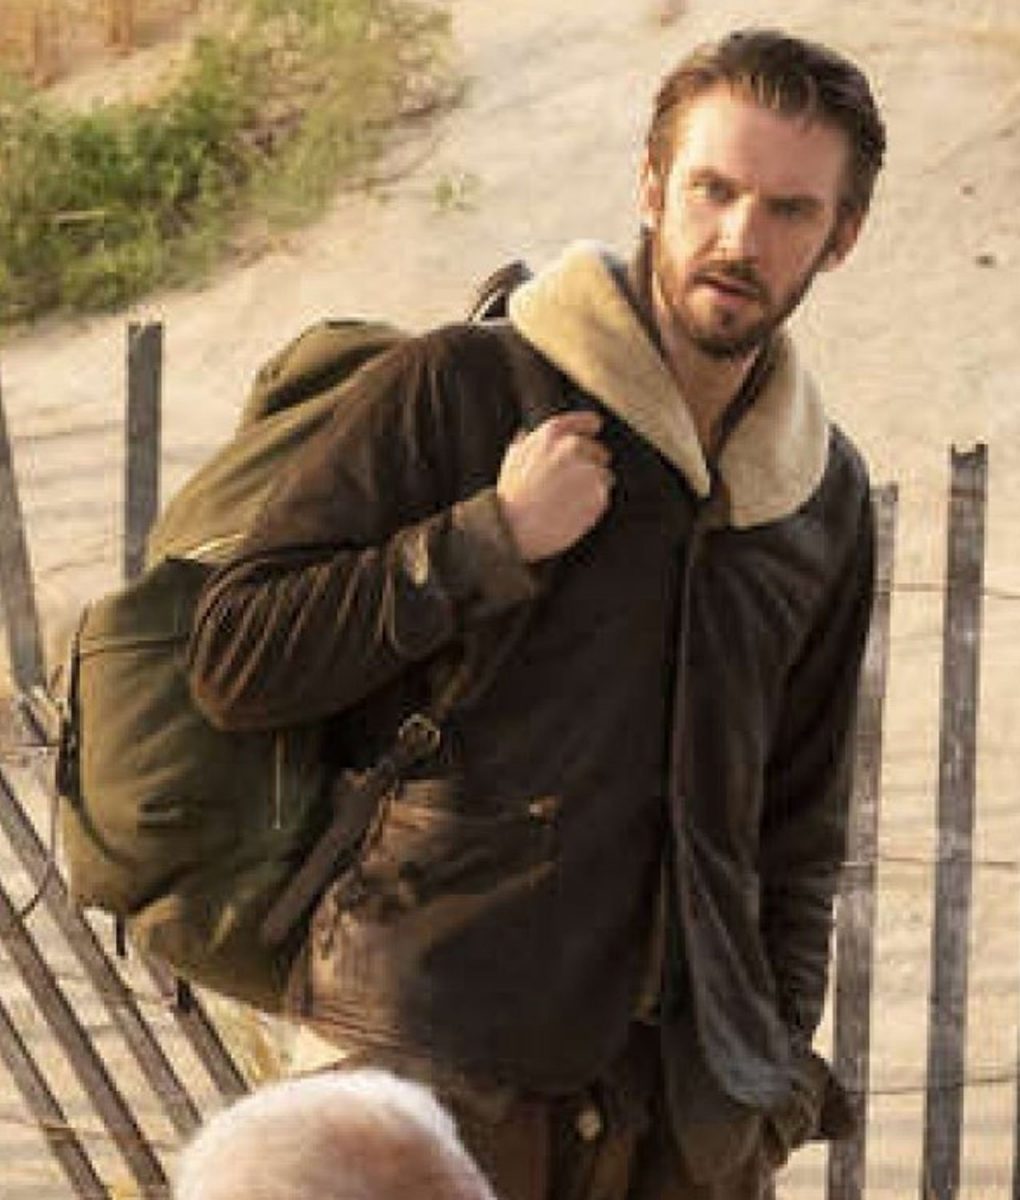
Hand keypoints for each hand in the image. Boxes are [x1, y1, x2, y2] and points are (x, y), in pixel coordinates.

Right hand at [497, 410, 613, 561]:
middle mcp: (574, 447)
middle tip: (570, 485)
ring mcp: (589, 471)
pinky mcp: (599, 495)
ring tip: (568, 502)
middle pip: (599, 452)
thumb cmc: (511, 497)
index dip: (590, 427)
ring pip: (604, 477)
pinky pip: (604, 498)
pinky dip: (593, 505)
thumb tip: (527, 434)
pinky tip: (572, 512)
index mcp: (552, 434)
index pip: (586, 421)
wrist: (515, 528)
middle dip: (590, 466)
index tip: (594, 429)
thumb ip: (526, 442)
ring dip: (592, 488)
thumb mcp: (512, 459)